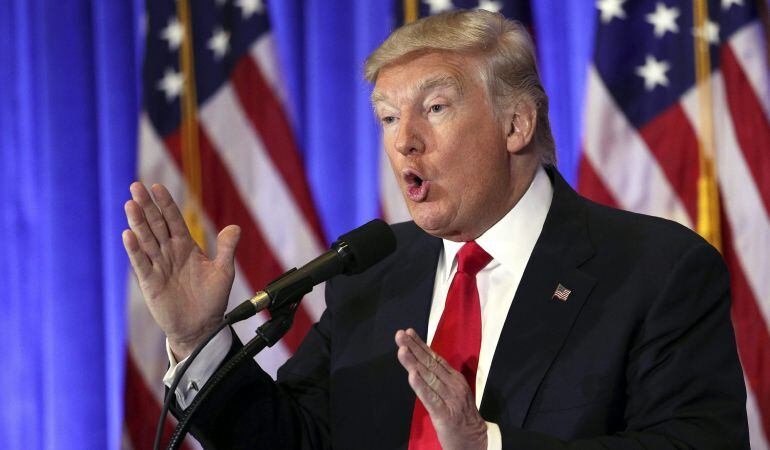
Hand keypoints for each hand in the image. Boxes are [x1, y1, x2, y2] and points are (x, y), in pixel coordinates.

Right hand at [122, 182, 240, 359]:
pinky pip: (141, 263)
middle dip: (147, 206)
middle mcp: (169, 253)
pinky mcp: (151, 282)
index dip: (166, 204)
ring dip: (137, 223)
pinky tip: (128, 235)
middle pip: (156, 225)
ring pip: (146, 240)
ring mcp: (158, 266)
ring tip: (130, 204)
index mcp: (186, 247)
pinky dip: (134, 250)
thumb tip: (235, 227)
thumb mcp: (223, 271)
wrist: (201, 326)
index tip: (158, 187)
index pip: (174, 220)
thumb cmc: (212, 299)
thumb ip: (227, 249)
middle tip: (136, 186)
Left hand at [395, 328, 487, 449]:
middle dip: (413, 348)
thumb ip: (440, 379)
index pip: (435, 358)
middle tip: (399, 335)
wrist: (475, 440)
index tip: (408, 333)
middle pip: (430, 363)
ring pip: (428, 377)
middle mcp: (453, 385)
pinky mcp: (445, 413)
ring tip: (402, 350)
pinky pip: (430, 398)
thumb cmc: (461, 416)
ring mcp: (450, 398)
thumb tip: (422, 363)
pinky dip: (420, 386)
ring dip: (414, 362)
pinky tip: (412, 375)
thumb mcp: (453, 393)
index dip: (421, 345)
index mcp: (455, 378)